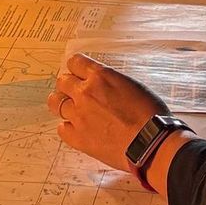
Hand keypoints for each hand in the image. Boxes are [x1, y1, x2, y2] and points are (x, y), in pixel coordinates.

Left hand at [47, 52, 168, 174]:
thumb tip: (104, 86)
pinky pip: (61, 129)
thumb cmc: (150, 115)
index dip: (77, 68)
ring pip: (55, 103)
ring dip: (63, 103)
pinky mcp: (78, 138)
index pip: (75, 62)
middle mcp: (85, 93)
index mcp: (100, 76)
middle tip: (76, 92)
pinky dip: (68, 127)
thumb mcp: (133, 86)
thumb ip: (112, 83)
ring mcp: (79, 116)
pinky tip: (78, 128)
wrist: (150, 143)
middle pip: (62, 81)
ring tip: (72, 109)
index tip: (79, 73)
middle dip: (68, 85)